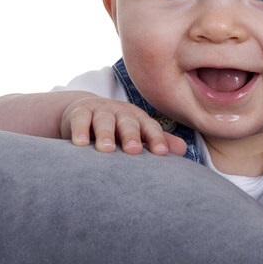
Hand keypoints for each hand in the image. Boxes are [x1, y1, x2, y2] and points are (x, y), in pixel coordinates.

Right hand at [60, 96, 187, 155]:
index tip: (161, 152)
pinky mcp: (79, 112)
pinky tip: (80, 143)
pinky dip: (79, 131)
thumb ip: (158, 141)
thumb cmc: (118, 128)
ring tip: (107, 149)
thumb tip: (183, 150)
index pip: (151, 128)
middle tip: (133, 150)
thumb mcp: (138, 133)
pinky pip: (80, 120)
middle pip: (129, 123)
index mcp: (140, 119)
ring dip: (106, 134)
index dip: (157, 139)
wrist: (84, 111)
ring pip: (104, 121)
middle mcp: (122, 113)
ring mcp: (101, 111)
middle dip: (132, 136)